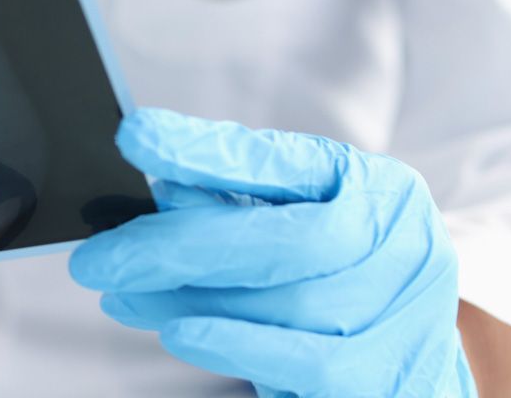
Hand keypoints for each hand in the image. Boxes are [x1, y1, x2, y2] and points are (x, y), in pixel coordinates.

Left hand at [71, 109, 473, 396]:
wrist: (410, 365)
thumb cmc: (341, 283)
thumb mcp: (296, 228)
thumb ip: (236, 208)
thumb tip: (162, 197)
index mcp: (377, 187)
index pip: (284, 160)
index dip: (207, 150)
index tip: (136, 136)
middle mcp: (404, 241)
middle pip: (286, 240)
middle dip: (179, 246)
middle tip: (100, 258)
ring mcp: (405, 311)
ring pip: (287, 304)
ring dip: (189, 301)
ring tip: (127, 294)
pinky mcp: (390, 376)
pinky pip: (307, 362)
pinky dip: (233, 345)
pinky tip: (179, 333)